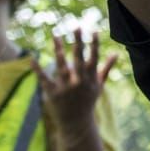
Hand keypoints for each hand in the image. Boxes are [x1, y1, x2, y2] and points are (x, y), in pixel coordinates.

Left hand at [34, 29, 115, 144]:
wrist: (76, 123)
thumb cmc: (88, 102)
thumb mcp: (99, 85)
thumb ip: (106, 68)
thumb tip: (116, 53)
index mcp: (91, 78)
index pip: (94, 57)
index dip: (94, 44)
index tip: (93, 31)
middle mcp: (79, 81)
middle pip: (78, 58)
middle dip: (78, 42)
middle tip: (75, 26)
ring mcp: (66, 87)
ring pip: (62, 65)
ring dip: (59, 50)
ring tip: (56, 36)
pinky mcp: (52, 93)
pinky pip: (44, 79)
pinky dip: (38, 69)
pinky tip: (33, 58)